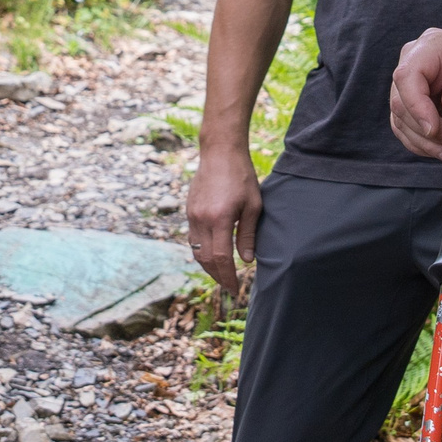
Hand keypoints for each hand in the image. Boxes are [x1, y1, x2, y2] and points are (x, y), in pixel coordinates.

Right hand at [185, 145, 262, 294]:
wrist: (220, 152)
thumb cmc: (242, 176)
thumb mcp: (253, 205)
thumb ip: (248, 235)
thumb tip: (247, 261)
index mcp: (220, 219)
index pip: (221, 258)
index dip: (228, 277)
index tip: (235, 289)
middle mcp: (202, 219)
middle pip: (206, 259)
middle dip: (218, 276)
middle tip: (230, 287)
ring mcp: (192, 215)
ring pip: (196, 251)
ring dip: (208, 267)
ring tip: (222, 275)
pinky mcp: (189, 211)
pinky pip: (193, 239)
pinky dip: (201, 252)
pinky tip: (212, 256)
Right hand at [389, 29, 441, 163]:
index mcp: (434, 46)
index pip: (407, 75)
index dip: (416, 105)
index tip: (434, 129)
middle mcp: (417, 62)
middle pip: (401, 101)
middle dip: (427, 130)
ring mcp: (413, 84)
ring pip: (401, 119)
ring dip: (425, 142)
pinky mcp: (414, 105)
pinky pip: (406, 129)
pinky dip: (423, 145)